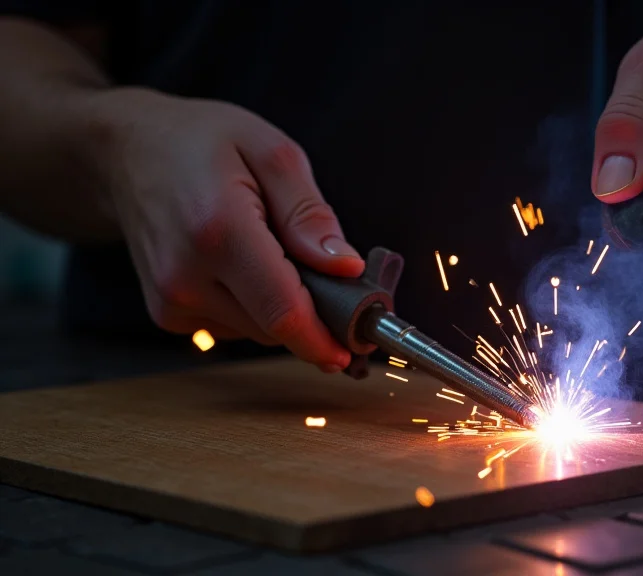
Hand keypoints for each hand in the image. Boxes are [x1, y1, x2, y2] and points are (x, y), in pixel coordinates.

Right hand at [90, 88, 360, 370]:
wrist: (127, 153)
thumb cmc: (201, 142)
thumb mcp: (273, 154)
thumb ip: (310, 215)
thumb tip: (346, 268)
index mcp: (219, 230)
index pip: (283, 311)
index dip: (326, 338)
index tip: (358, 347)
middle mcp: (187, 276)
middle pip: (276, 326)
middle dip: (316, 312)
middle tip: (334, 276)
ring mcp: (172, 301)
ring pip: (259, 330)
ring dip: (284, 305)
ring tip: (276, 251)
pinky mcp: (168, 314)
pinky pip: (236, 326)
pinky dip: (255, 305)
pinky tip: (244, 263)